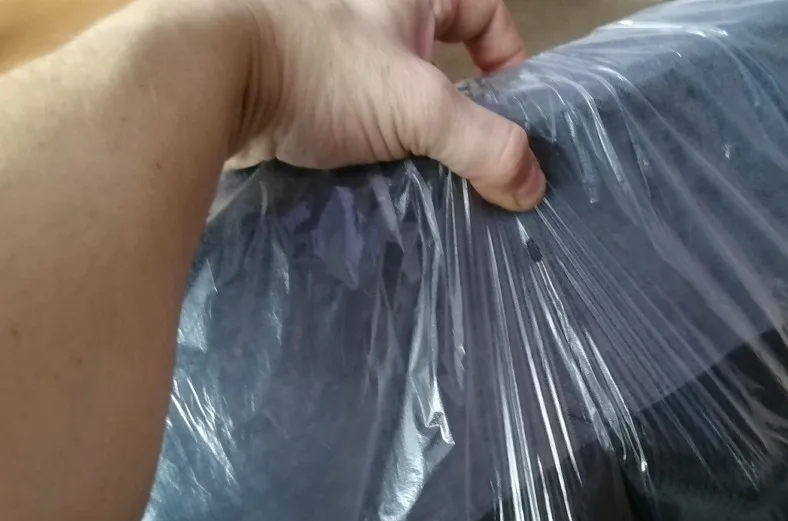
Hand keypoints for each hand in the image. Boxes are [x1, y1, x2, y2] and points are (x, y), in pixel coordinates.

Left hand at [229, 0, 546, 210]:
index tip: (507, 111)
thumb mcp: (418, 105)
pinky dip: (370, 141)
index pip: (485, 8)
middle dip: (458, 105)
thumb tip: (531, 186)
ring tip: (424, 177)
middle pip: (440, 53)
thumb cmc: (320, 69)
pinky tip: (375, 178)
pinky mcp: (299, 82)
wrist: (208, 78)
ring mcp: (331, 44)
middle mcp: (371, 8)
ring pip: (394, 87)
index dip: (506, 56)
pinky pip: (354, 110)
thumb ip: (483, 145)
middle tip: (466, 154)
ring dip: (412, 130)